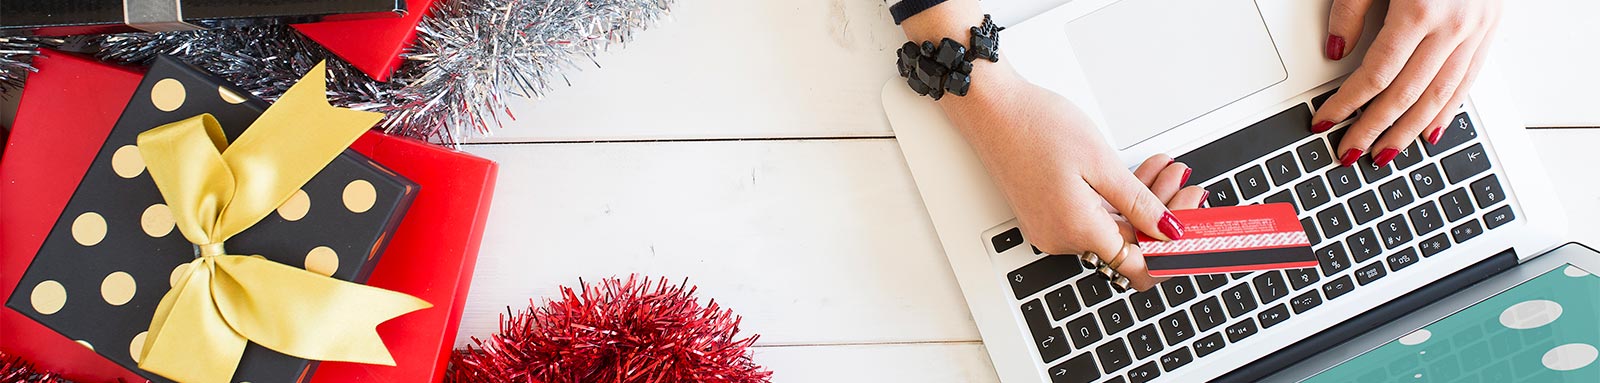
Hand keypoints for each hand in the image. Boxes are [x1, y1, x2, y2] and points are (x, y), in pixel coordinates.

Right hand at [939, 77, 1203, 290]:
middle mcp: (1061, 238)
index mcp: (1078, 230)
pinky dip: (1118, 198)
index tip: (1196, 223)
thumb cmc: (1035, 127)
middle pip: (1130, 244)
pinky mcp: (1046, 213)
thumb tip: (1169, 231)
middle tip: (1186, 183)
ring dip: (1143, 202)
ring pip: (1113, 227)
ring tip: (1165, 168)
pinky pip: (1093, 217)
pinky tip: (1137, 174)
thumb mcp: (1101, 162)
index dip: (1174, 246)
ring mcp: (1051, 227)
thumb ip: (1139, 204)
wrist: (991, 109)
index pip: (1141, 264)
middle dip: (1164, 214)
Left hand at [1314, 0, 1501, 166]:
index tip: (1325, 121)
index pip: (1375, 76)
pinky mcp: (1491, 29)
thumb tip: (1335, 53)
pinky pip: (1468, 81)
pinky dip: (1448, 110)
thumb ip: (1350, 11)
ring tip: (1385, 153)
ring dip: (1410, 130)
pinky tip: (1431, 130)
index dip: (1346, 104)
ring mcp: (1477, 30)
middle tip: (1349, 151)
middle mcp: (1453, 26)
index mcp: (1419, 11)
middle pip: (1406, 94)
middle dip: (1374, 128)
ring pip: (1441, 96)